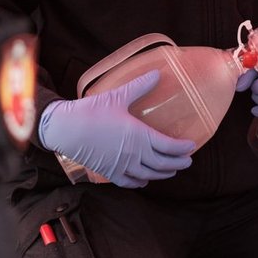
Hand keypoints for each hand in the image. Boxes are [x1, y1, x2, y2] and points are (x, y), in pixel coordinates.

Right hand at [39, 71, 194, 188]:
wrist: (66, 129)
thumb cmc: (92, 111)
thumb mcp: (118, 96)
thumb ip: (140, 86)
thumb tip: (157, 74)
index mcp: (139, 136)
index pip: (169, 146)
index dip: (182, 148)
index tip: (192, 146)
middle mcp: (134, 155)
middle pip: (163, 164)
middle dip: (178, 163)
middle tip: (187, 161)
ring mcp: (122, 166)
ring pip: (149, 175)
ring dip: (163, 174)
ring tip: (171, 171)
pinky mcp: (109, 172)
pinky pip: (129, 182)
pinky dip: (140, 182)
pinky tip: (145, 181)